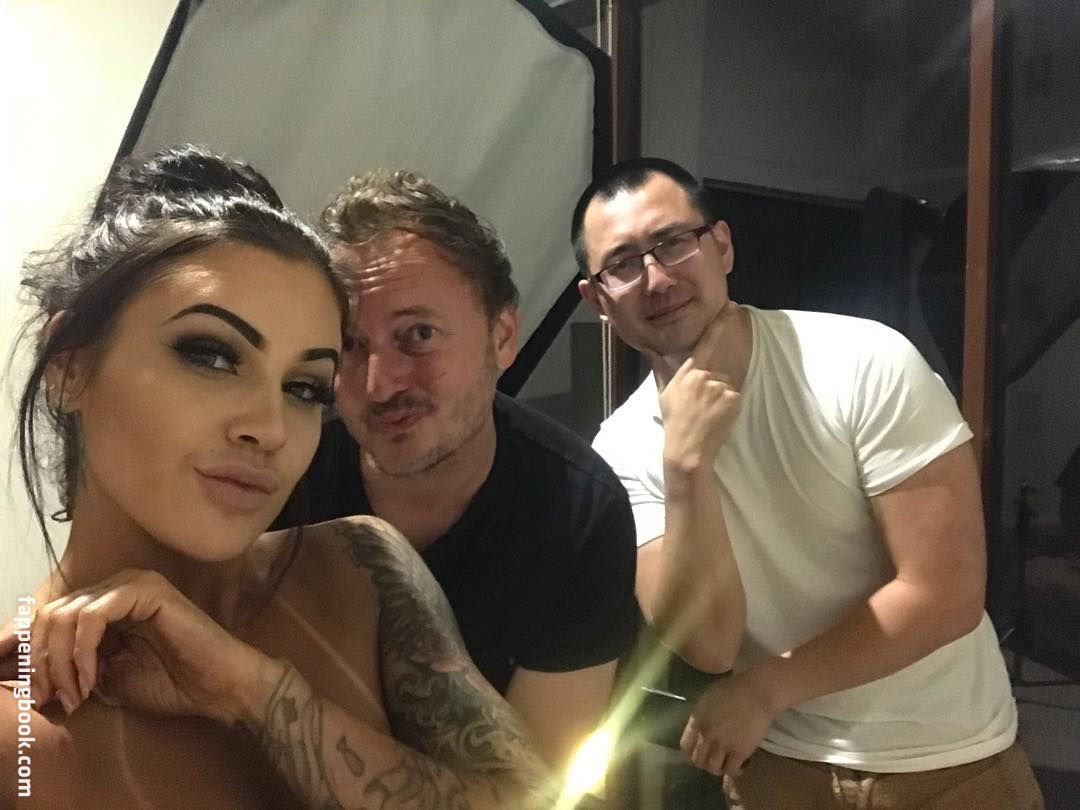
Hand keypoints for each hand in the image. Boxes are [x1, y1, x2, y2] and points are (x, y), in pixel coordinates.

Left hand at [0, 568, 269, 725]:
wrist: (219, 686)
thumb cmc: (172, 683)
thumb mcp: (107, 680)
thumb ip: (73, 670)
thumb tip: (29, 680)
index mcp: (108, 602)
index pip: (50, 615)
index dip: (24, 648)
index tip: (15, 684)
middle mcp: (117, 585)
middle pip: (50, 614)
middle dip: (40, 661)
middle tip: (47, 698)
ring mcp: (134, 584)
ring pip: (66, 614)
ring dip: (60, 662)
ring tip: (73, 694)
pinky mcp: (148, 591)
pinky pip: (93, 616)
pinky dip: (83, 652)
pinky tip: (93, 678)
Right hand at [654, 306, 742, 472]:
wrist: (688, 448)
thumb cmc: (674, 420)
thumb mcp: (664, 391)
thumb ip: (661, 368)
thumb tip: (651, 349)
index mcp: (688, 370)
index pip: (707, 341)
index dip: (720, 322)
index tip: (730, 307)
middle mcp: (705, 375)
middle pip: (721, 358)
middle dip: (726, 350)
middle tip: (729, 341)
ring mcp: (720, 387)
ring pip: (729, 380)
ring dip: (723, 390)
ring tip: (711, 409)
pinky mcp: (733, 399)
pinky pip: (735, 394)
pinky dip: (730, 402)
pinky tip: (719, 414)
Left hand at [679, 670, 775, 776]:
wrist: (757, 693)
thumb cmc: (734, 689)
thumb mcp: (708, 699)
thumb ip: (701, 715)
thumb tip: (699, 727)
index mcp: (697, 720)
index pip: (685, 746)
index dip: (691, 752)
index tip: (699, 752)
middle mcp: (707, 735)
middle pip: (698, 760)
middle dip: (704, 762)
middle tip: (712, 760)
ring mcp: (722, 745)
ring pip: (713, 768)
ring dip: (718, 768)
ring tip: (724, 764)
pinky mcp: (739, 752)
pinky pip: (731, 770)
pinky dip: (734, 771)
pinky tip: (738, 766)